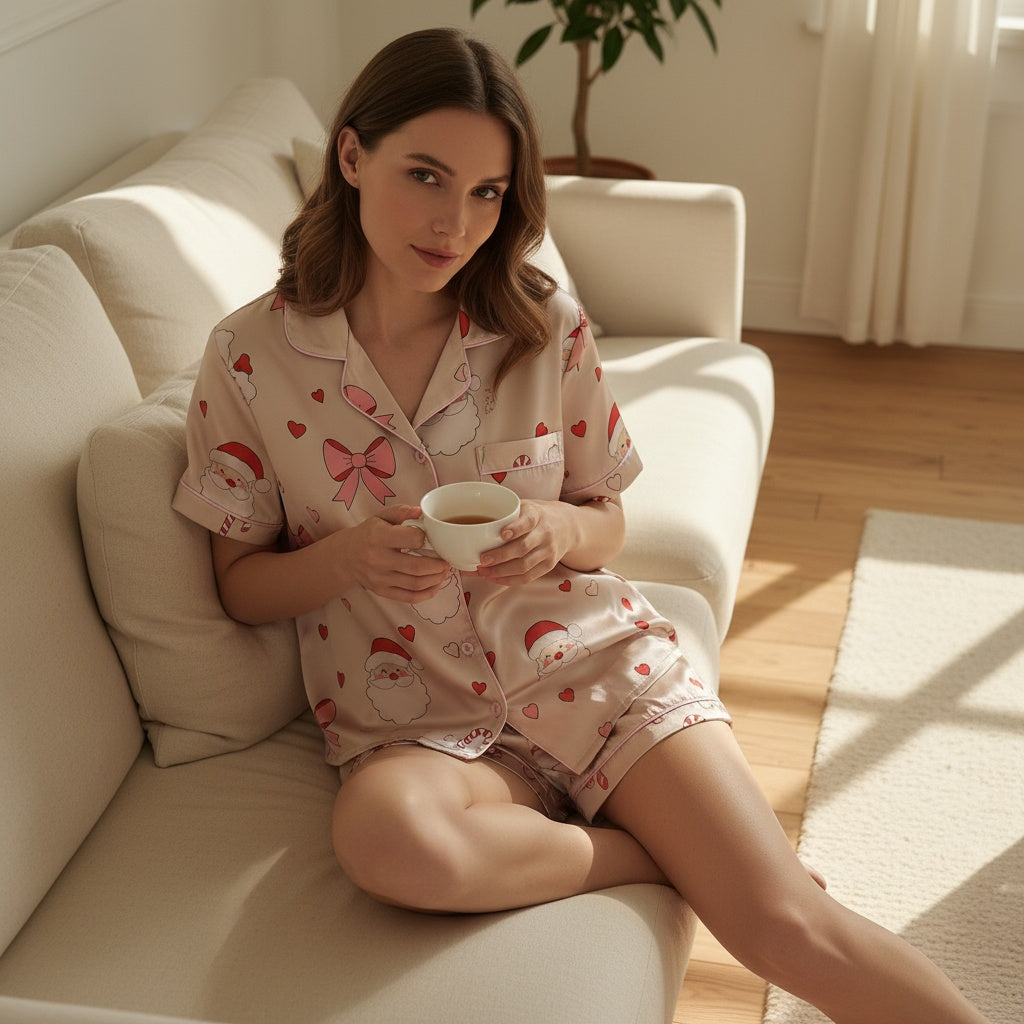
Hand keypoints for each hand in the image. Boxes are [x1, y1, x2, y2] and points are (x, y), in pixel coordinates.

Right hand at [334, 505, 450, 602]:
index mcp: (378, 536)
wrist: (345, 556)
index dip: (426, 538)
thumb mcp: (382, 516)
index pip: (412, 539)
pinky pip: (409, 598)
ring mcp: (379, 578)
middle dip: (439, 565)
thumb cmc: (369, 533)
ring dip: (436, 579)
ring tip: (444, 572)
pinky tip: (435, 585)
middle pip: (417, 567)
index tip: (432, 538)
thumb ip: (401, 511)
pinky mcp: (382, 591)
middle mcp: (378, 559)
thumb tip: (421, 512)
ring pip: (415, 584)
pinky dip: (427, 594)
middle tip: (447, 561)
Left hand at [472, 499, 576, 586]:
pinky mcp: (548, 566)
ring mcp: (548, 552)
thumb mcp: (526, 505)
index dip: (516, 528)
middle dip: (500, 556)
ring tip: (483, 572)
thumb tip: (472, 518)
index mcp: (537, 515)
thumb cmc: (538, 515)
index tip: (502, 534)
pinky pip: (528, 577)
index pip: (528, 521)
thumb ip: (505, 511)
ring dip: (501, 571)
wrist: (568, 526)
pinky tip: (494, 578)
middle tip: (482, 560)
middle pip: (523, 548)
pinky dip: (509, 580)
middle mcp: (545, 534)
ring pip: (524, 566)